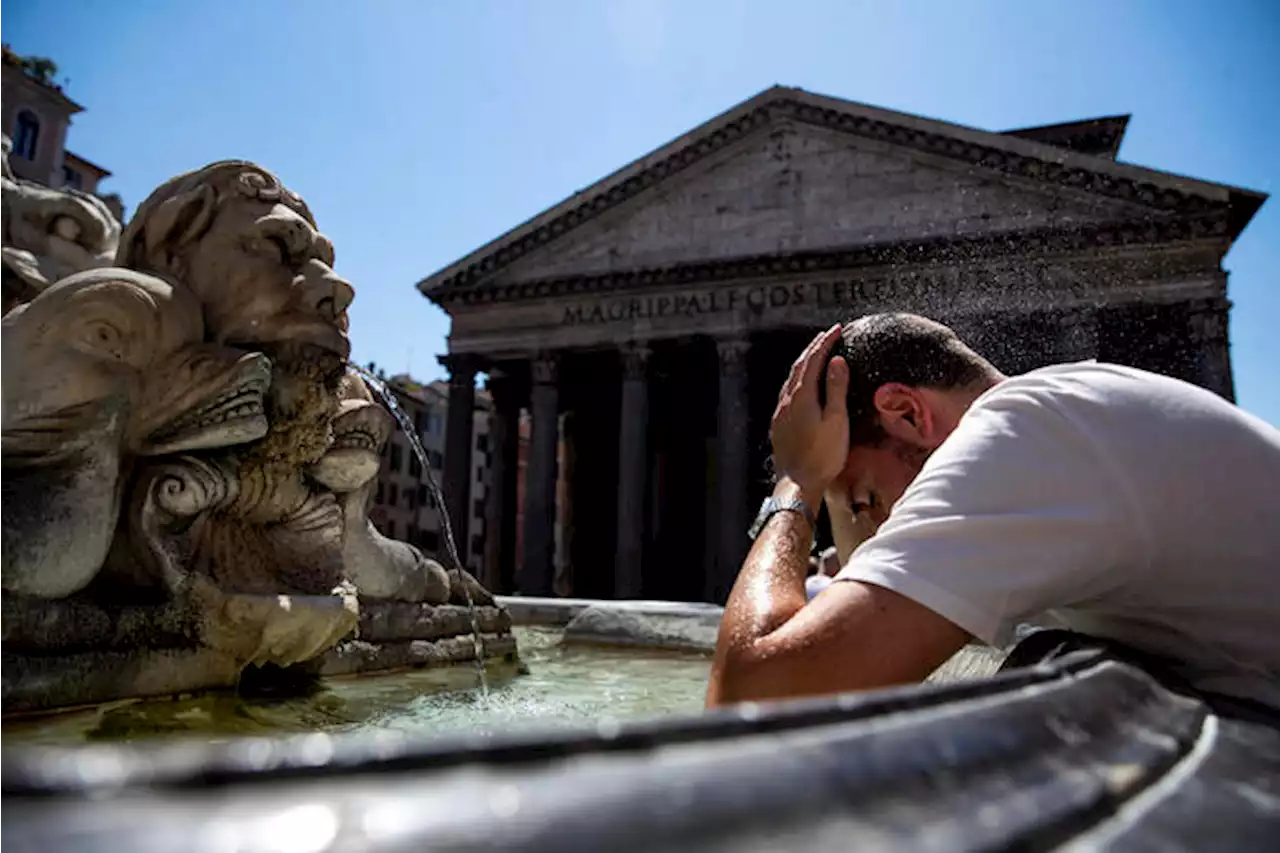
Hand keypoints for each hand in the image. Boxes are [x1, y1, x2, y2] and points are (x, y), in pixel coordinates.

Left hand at [769, 325, 849, 497]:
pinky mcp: (779, 424)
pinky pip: (787, 393)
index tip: (837, 330)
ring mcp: (780, 413)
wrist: (798, 483)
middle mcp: (787, 401)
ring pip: (790, 379)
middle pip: (799, 366)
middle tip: (826, 337)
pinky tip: (801, 386)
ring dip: (803, 363)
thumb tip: (836, 362)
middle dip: (813, 349)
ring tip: (815, 355)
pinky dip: (797, 380)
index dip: (825, 343)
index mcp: (802, 396)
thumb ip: (836, 389)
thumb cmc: (822, 455)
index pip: (814, 360)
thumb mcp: (836, 420)